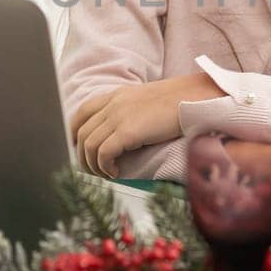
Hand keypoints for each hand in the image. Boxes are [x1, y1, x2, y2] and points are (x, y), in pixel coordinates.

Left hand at [70, 73, 220, 176]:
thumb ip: (132, 111)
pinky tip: (116, 173)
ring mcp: (119, 116)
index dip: (75, 132)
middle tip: (93, 170)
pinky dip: (105, 167)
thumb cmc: (180, 102)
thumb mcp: (148, 101)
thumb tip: (125, 133)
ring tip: (106, 174)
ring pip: (89, 145)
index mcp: (117, 95)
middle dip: (82, 156)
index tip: (78, 146)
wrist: (195, 98)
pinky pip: (103, 153)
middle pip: (83, 132)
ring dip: (93, 165)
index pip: (82, 112)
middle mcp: (113, 104)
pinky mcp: (128, 131)